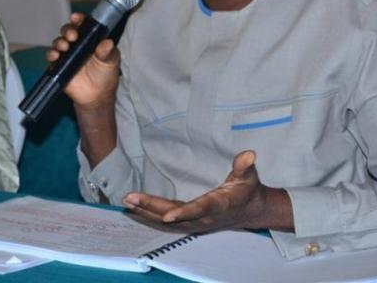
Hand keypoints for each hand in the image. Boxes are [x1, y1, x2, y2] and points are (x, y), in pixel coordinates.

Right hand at [48, 12, 120, 110]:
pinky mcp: (59, 66)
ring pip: (58, 42)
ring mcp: (67, 54)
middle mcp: (77, 44)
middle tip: (73, 36)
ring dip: (59, 41)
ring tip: (65, 46)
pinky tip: (56, 56)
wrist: (97, 97)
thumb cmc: (106, 76)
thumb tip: (108, 42)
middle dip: (68, 30)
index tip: (76, 18)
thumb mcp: (111, 62)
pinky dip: (51, 54)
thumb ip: (108, 52)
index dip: (79, 19)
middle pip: (68, 30)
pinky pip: (51, 57)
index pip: (83, 24)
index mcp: (90, 39)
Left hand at [122, 151, 291, 232]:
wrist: (249, 211)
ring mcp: (195, 223)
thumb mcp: (248, 176)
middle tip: (130, 199)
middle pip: (174, 215)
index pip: (199, 209)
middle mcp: (204, 218)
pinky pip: (166, 221)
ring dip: (146, 212)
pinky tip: (135, 209)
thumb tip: (249, 154)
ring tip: (127, 202)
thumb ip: (245, 166)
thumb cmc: (247, 190)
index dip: (184, 213)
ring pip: (167, 221)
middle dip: (152, 208)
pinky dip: (149, 216)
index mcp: (219, 205)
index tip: (167, 216)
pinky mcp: (188, 222)